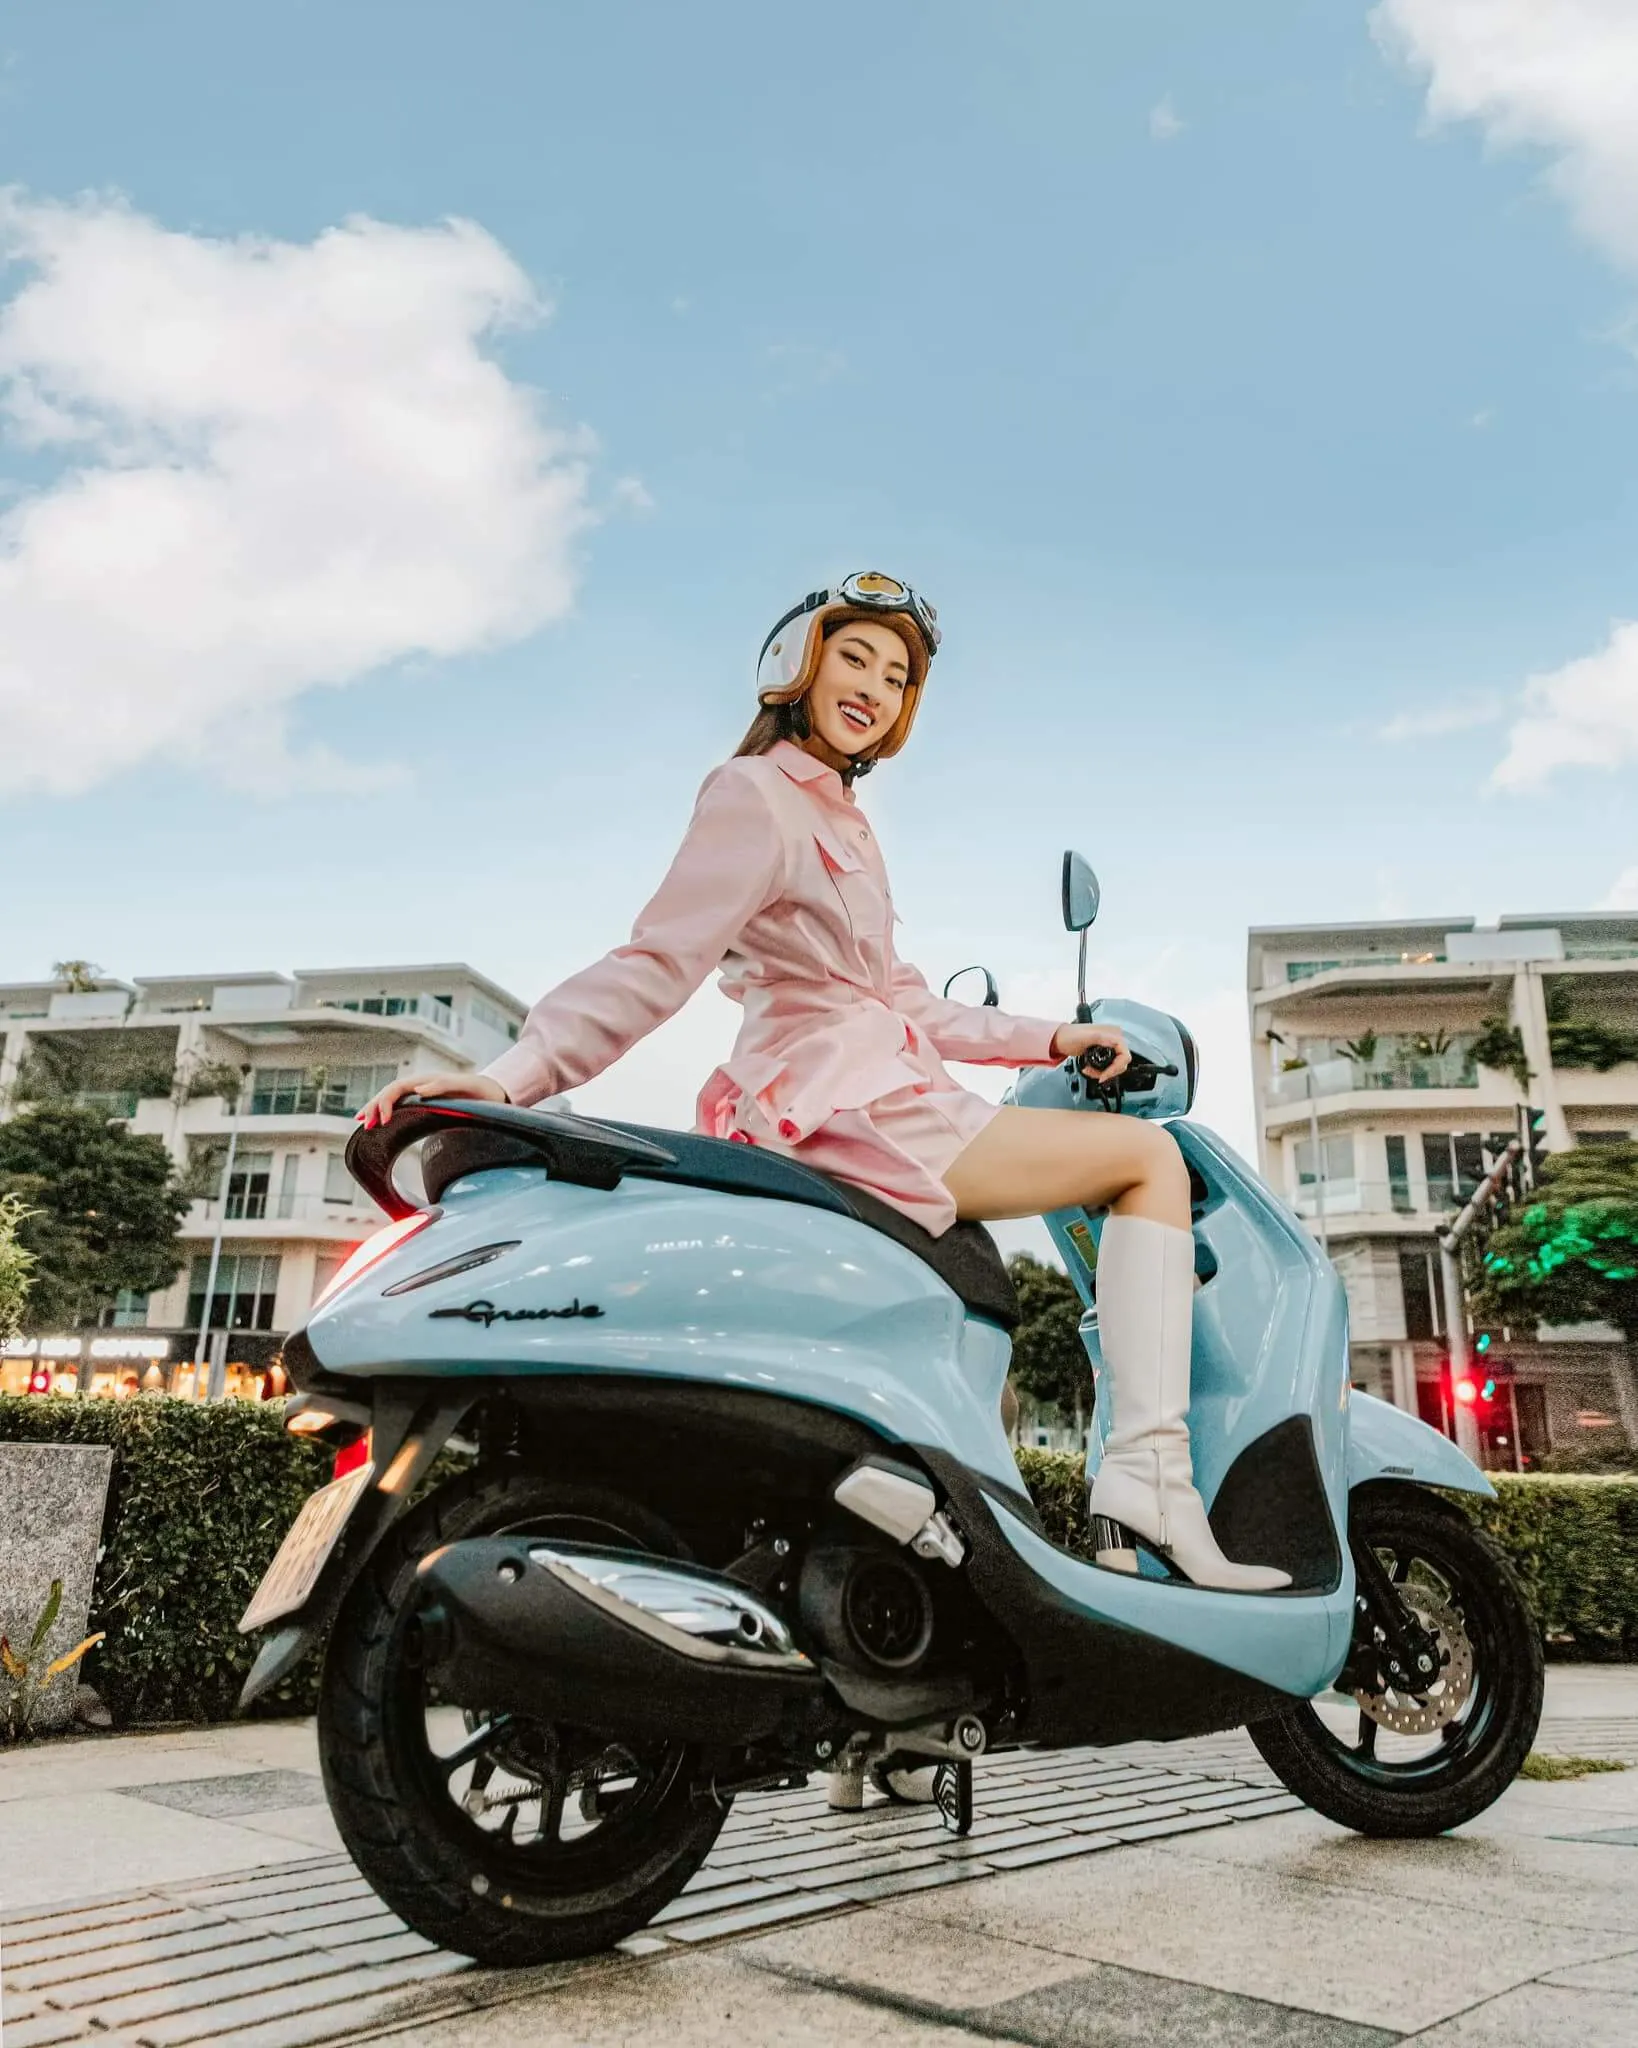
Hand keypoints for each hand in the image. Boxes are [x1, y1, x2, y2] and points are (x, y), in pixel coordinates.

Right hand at [358, 1071, 507, 1127]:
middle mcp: (420, 1085)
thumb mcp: (465, 1086)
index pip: (396, 1088)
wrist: (492, 1092)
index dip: (386, 1103)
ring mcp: (420, 1093)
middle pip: (388, 1092)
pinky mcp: (424, 1103)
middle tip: (364, 1124)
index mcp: (426, 1080)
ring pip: (391, 1098)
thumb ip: (443, 1085)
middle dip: (373, 1106)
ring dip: (375, 1108)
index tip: (382, 1121)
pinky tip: (377, 1122)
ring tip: (362, 1122)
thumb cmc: (480, 1090)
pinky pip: (399, 1105)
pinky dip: (385, 1112)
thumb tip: (419, 1089)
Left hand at [1049, 1022, 1131, 1079]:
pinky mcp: (1104, 1053)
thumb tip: (1114, 1042)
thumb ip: (1100, 1038)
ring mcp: (1109, 1046)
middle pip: (1122, 1062)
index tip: (1105, 1075)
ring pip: (1116, 1066)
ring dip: (1104, 1072)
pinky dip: (1101, 1071)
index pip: (1125, 1055)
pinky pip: (1109, 1065)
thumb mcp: (1086, 1037)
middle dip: (1108, 1072)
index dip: (1116, 1068)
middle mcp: (1114, 1039)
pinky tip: (1091, 1069)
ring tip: (1090, 1071)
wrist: (1059, 1040)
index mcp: (1113, 1034)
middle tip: (1096, 1075)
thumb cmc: (1069, 1036)